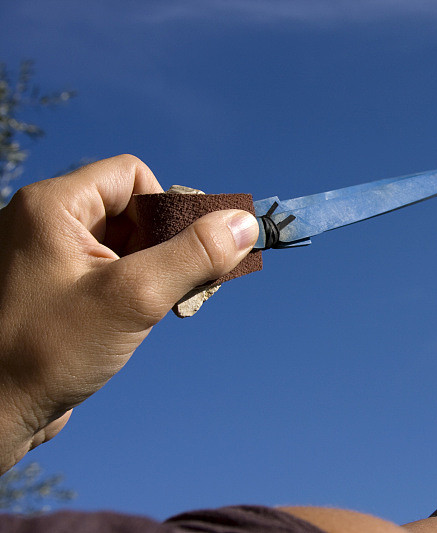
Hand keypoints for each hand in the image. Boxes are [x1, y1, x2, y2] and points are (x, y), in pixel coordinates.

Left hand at [0, 155, 258, 473]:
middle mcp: (45, 224)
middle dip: (165, 246)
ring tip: (150, 311)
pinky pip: (107, 273)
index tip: (179, 255)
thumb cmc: (45, 353)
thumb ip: (193, 256)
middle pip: (131, 210)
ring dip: (153, 272)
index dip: (166, 210)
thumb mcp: (133, 297)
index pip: (132, 176)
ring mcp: (47, 259)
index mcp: (53, 207)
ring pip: (123, 244)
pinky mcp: (53, 292)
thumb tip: (245, 224)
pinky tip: (132, 323)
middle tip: (175, 287)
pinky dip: (133, 291)